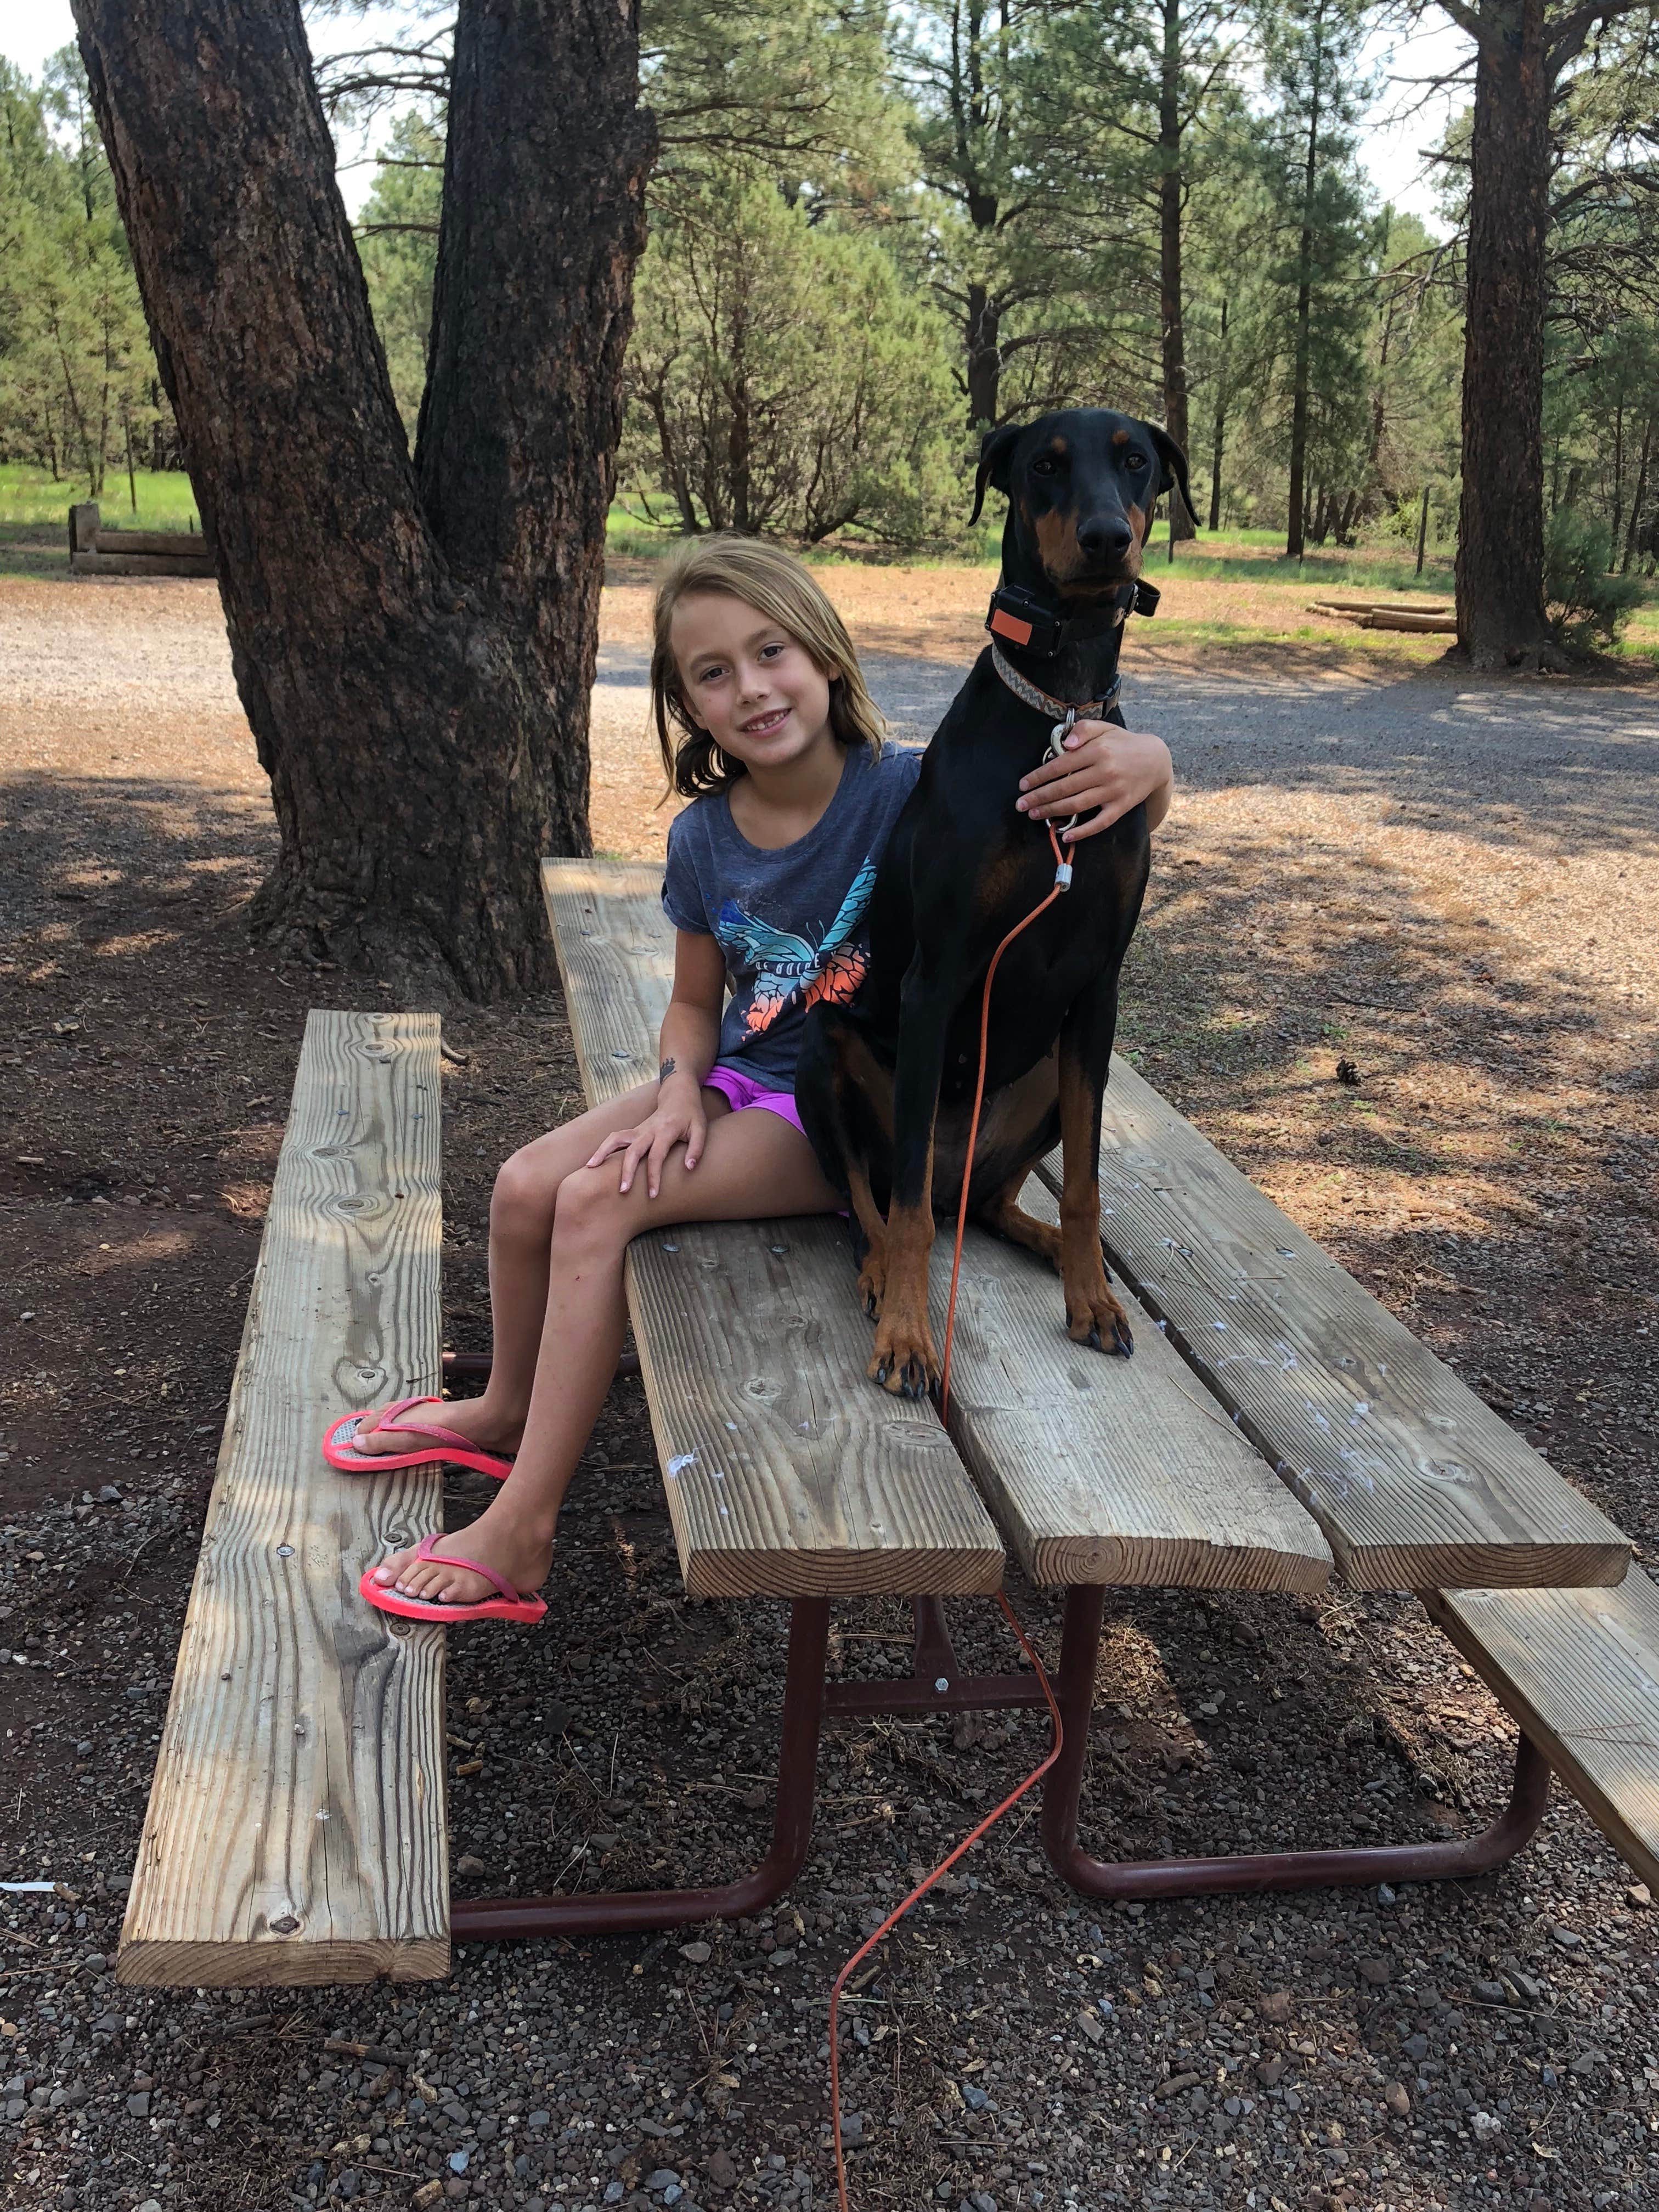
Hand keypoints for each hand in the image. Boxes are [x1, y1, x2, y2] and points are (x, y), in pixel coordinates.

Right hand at [586, 1088, 708, 1196]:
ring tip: (590, 1169)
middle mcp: (648, 1130)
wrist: (678, 1095)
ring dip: (602, 1152)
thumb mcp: (701, 1129)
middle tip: (623, 1191)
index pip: (657, 1156)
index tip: (653, 1194)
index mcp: (666, 1130)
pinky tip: (592, 1162)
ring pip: (616, 1139)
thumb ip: (697, 1149)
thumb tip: (689, 1167)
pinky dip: (602, 1148)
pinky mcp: (633, 1131)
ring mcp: (638, 1129)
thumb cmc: (691, 1115)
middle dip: (626, 1171)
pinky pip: (614, 1138)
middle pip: (633, 1150)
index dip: (654, 1176)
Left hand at [1015, 723, 1171, 841]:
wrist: (1156, 760)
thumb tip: (1064, 745)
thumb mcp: (1105, 728)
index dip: (1039, 776)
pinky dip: (1083, 831)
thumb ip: (1083, 730)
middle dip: (1039, 797)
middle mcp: (1105, 771)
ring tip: (1034, 814)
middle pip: (1065, 787)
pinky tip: (1065, 835)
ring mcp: (1113, 791)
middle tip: (1021, 804)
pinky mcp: (1121, 806)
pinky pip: (1100, 823)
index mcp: (1098, 750)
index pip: (1060, 765)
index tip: (1023, 785)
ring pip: (1077, 805)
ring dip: (1053, 812)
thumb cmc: (1123, 743)